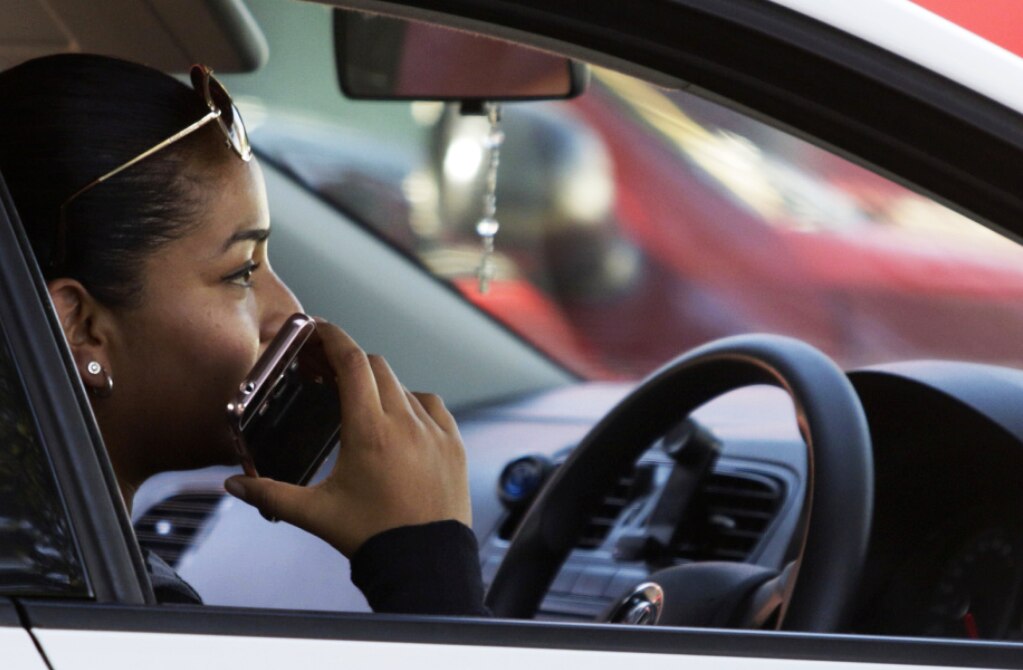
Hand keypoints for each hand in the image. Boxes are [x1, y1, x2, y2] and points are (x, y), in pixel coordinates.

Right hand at [224, 321, 470, 555]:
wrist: (425, 563)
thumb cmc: (373, 537)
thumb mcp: (316, 513)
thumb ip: (270, 494)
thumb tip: (233, 485)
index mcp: (370, 431)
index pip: (352, 362)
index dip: (333, 338)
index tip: (319, 328)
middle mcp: (406, 422)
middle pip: (377, 367)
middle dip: (351, 364)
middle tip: (331, 374)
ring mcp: (435, 431)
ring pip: (405, 386)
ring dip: (382, 387)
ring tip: (363, 407)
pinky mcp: (455, 444)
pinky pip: (433, 406)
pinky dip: (414, 404)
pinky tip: (401, 421)